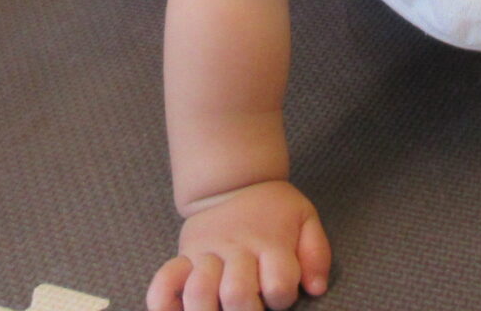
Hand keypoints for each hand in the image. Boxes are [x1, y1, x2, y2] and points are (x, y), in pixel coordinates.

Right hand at [147, 181, 330, 310]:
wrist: (233, 182)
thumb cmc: (273, 210)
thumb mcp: (305, 218)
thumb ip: (316, 253)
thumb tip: (315, 288)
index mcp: (270, 242)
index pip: (278, 286)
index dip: (283, 297)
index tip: (279, 290)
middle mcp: (236, 249)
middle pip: (236, 294)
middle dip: (246, 310)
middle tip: (249, 303)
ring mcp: (206, 253)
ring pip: (199, 293)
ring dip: (209, 309)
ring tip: (219, 307)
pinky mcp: (183, 256)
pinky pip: (164, 282)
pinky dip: (165, 302)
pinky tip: (178, 309)